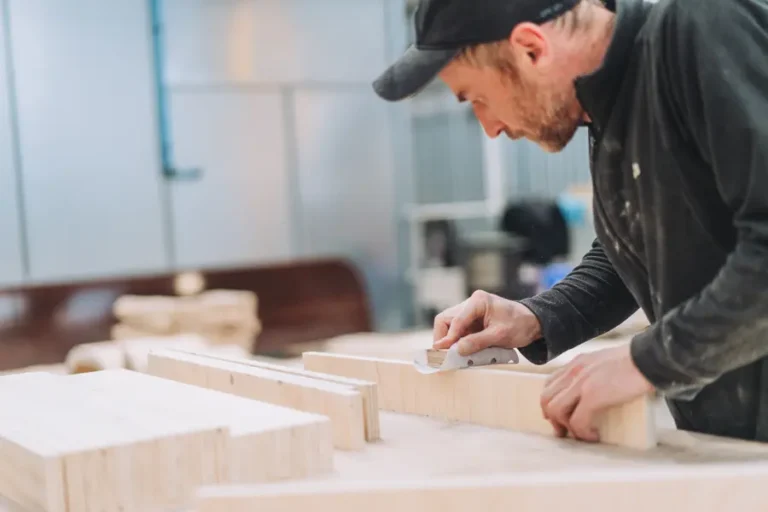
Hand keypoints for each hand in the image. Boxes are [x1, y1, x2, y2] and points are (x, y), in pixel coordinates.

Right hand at [432, 290, 541, 355]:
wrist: (533, 323)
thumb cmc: (519, 325)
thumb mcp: (499, 335)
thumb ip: (477, 342)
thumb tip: (456, 350)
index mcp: (477, 301)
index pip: (455, 320)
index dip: (448, 337)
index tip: (442, 352)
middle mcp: (470, 304)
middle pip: (446, 320)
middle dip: (445, 338)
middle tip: (446, 356)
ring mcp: (469, 313)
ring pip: (449, 327)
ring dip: (451, 342)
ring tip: (456, 356)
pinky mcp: (471, 322)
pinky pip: (458, 332)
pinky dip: (459, 343)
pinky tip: (464, 353)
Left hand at [540, 343, 654, 441]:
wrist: (649, 358)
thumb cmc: (636, 362)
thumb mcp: (605, 361)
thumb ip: (594, 373)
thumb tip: (596, 392)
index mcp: (576, 363)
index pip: (549, 384)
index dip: (550, 404)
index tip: (560, 417)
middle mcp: (574, 371)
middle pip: (546, 398)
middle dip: (552, 419)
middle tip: (565, 431)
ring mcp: (581, 383)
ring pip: (555, 410)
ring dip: (565, 427)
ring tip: (581, 435)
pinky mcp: (593, 396)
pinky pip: (577, 421)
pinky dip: (583, 433)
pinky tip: (594, 436)